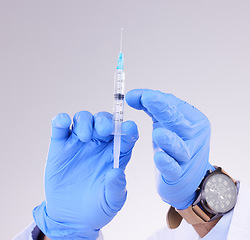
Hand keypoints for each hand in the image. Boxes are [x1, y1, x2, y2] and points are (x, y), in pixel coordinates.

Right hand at [33, 111, 137, 239]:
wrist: (71, 217)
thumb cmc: (97, 207)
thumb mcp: (111, 202)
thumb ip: (116, 188)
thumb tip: (118, 172)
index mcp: (116, 153)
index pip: (126, 135)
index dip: (129, 129)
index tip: (130, 128)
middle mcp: (99, 144)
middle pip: (104, 121)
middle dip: (105, 121)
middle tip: (104, 130)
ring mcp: (79, 142)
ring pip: (84, 119)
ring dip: (85, 121)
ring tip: (83, 137)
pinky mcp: (60, 146)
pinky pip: (60, 127)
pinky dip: (60, 120)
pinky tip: (62, 121)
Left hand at [126, 89, 213, 209]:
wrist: (190, 176)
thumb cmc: (175, 144)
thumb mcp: (164, 123)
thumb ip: (150, 108)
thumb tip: (131, 96)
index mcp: (192, 120)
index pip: (173, 105)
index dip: (156, 99)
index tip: (137, 95)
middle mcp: (194, 136)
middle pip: (178, 121)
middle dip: (163, 109)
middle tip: (148, 98)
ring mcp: (189, 156)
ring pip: (179, 147)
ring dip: (169, 140)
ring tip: (158, 134)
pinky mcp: (180, 175)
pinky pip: (174, 169)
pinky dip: (167, 163)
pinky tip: (159, 157)